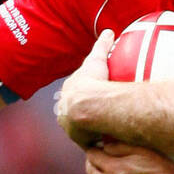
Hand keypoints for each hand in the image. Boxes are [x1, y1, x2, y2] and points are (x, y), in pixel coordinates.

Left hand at [56, 30, 114, 147]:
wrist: (87, 106)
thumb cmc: (92, 82)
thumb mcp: (97, 60)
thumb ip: (102, 46)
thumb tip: (109, 31)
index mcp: (68, 92)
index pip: (73, 91)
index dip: (80, 92)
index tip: (89, 94)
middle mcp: (65, 109)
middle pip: (72, 110)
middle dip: (79, 112)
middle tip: (94, 115)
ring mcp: (70, 126)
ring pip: (78, 127)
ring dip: (86, 129)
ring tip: (101, 132)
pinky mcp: (78, 139)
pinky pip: (89, 140)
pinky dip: (97, 141)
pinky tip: (107, 143)